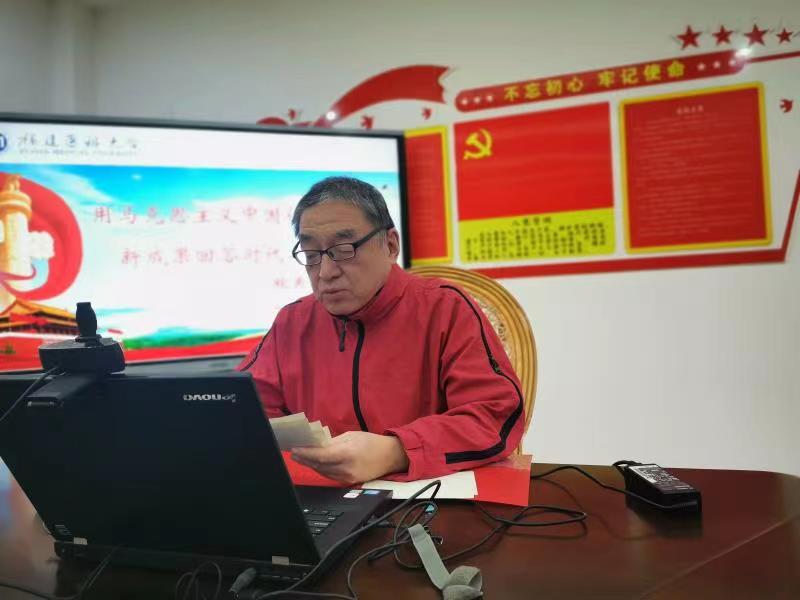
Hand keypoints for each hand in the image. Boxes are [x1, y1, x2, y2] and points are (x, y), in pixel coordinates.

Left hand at [291, 431, 408, 483]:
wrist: (391, 456)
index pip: (320, 456)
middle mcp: (346, 468)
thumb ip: (332, 442)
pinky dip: (321, 469)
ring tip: (301, 457)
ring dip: (311, 465)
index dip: (305, 453)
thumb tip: (316, 445)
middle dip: (304, 459)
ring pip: (323, 472)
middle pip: (319, 466)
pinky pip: (330, 476)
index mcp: (347, 454)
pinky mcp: (349, 482)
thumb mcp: (351, 436)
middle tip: (294, 452)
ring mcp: (348, 478)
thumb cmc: (371, 442)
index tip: (295, 449)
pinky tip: (315, 463)